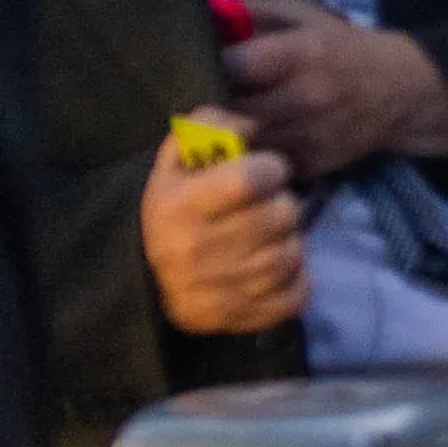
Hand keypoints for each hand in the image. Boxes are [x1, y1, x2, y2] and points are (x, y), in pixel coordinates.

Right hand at [145, 144, 308, 336]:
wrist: (149, 279)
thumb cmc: (173, 209)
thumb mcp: (176, 160)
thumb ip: (210, 127)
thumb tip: (252, 127)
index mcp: (180, 206)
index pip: (250, 179)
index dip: (270, 167)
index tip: (265, 171)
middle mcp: (197, 251)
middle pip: (280, 215)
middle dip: (283, 202)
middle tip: (271, 204)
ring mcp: (221, 290)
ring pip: (290, 254)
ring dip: (291, 238)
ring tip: (273, 234)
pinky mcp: (241, 319)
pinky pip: (296, 296)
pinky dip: (298, 278)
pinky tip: (279, 266)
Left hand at [220, 3, 447, 182]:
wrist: (400, 91)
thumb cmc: (341, 46)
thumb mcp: (302, 14)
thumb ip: (251, 10)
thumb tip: (203, 11)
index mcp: (300, 54)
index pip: (232, 65)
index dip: (206, 65)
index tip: (198, 64)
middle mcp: (305, 97)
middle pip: (232, 111)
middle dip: (211, 105)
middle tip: (200, 98)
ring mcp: (310, 136)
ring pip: (243, 144)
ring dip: (225, 136)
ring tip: (215, 122)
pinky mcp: (313, 164)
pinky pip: (263, 164)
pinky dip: (249, 156)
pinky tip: (245, 143)